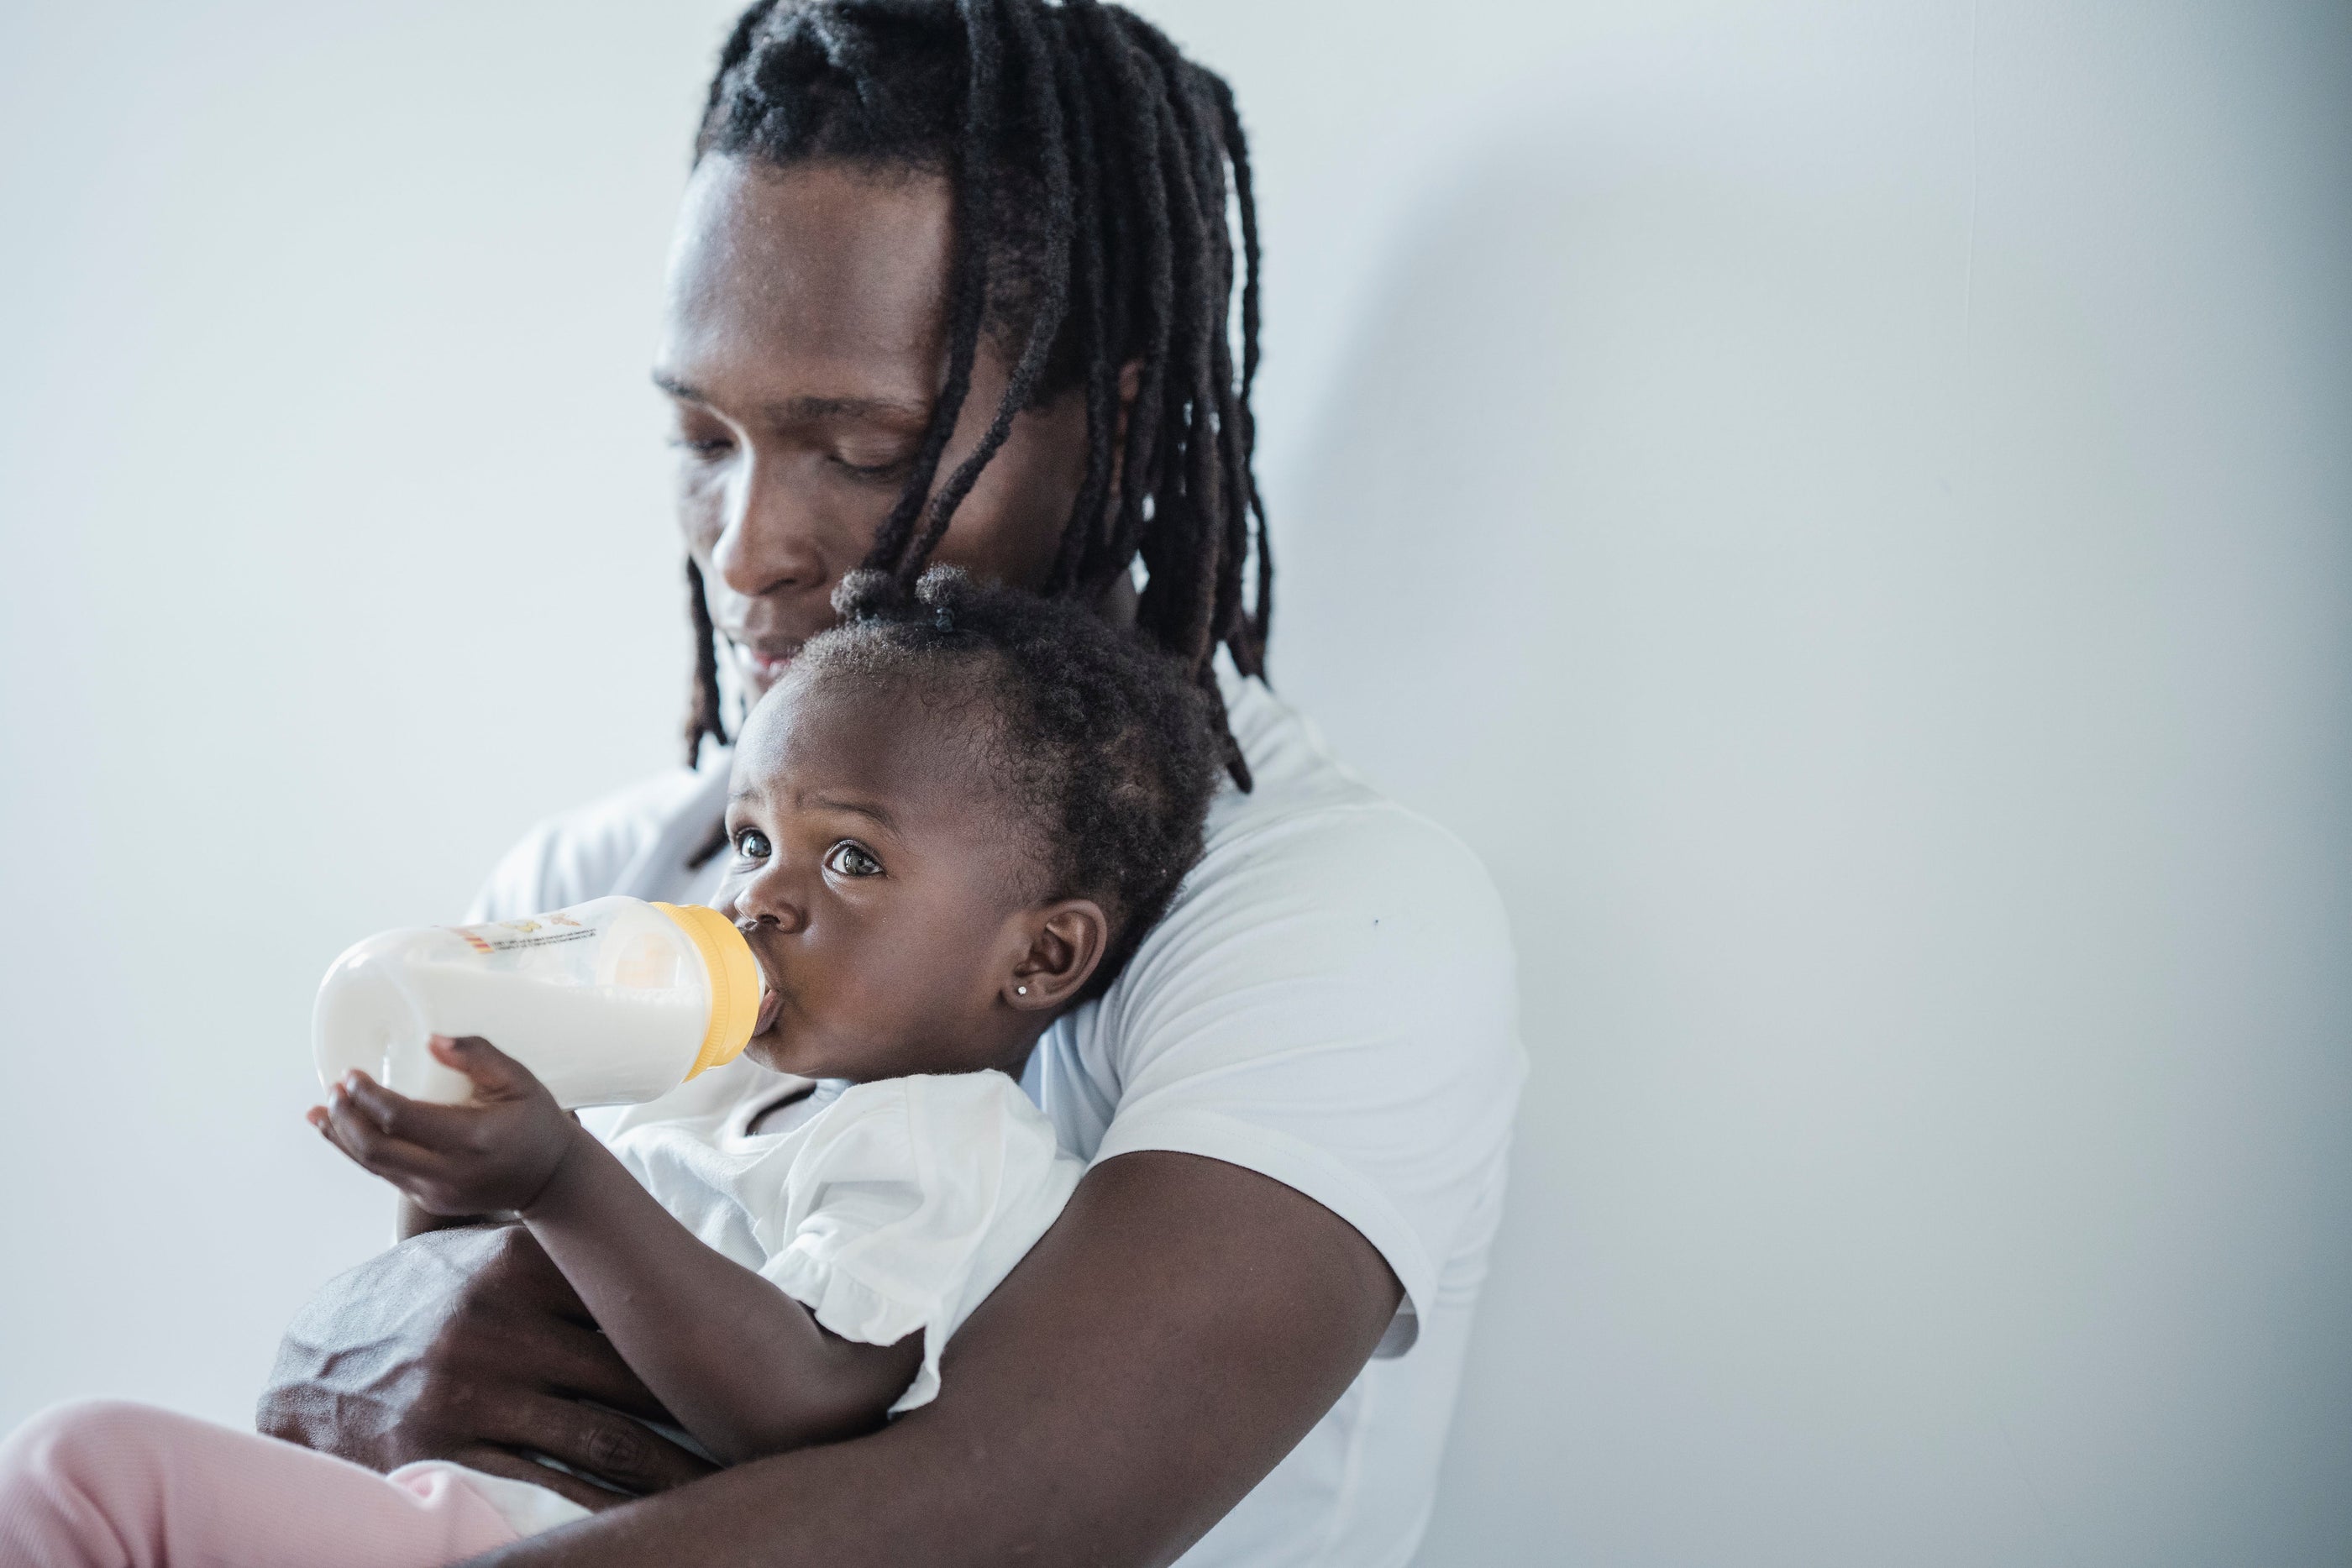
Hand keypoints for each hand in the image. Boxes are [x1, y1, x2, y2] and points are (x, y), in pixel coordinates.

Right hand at [257, 1223, 714, 1506]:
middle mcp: (498, 1321)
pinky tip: (648, 1516)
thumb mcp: (473, 1249)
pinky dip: (608, 1505)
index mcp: (515, 1263)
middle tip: (758, 1429)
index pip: (631, 1296)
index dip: (697, 1327)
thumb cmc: (415, 1304)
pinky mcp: (450, 1450)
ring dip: (671, 1467)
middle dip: (698, 1407)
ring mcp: (473, 1388)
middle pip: (632, 1373)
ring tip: (723, 1482)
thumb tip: (603, 1155)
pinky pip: (552, 1485)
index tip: (750, 1350)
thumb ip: (542, 1231)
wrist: (310, 1371)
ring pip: (606, 1438)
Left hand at [310, 1036, 580, 1217]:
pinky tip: (339, 1133)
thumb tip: (431, 1040)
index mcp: (472, 1138)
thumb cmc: (535, 1123)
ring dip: (341, 1137)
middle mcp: (449, 1172)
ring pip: (372, 1166)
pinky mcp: (429, 1202)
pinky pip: (383, 1175)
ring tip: (322, 1109)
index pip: (402, 1119)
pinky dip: (357, 1153)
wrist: (550, 1180)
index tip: (352, 1074)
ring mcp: (436, 1192)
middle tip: (334, 1089)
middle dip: (345, 1118)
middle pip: (375, 1149)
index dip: (368, 1096)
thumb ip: (478, 1055)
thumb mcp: (519, 1080)